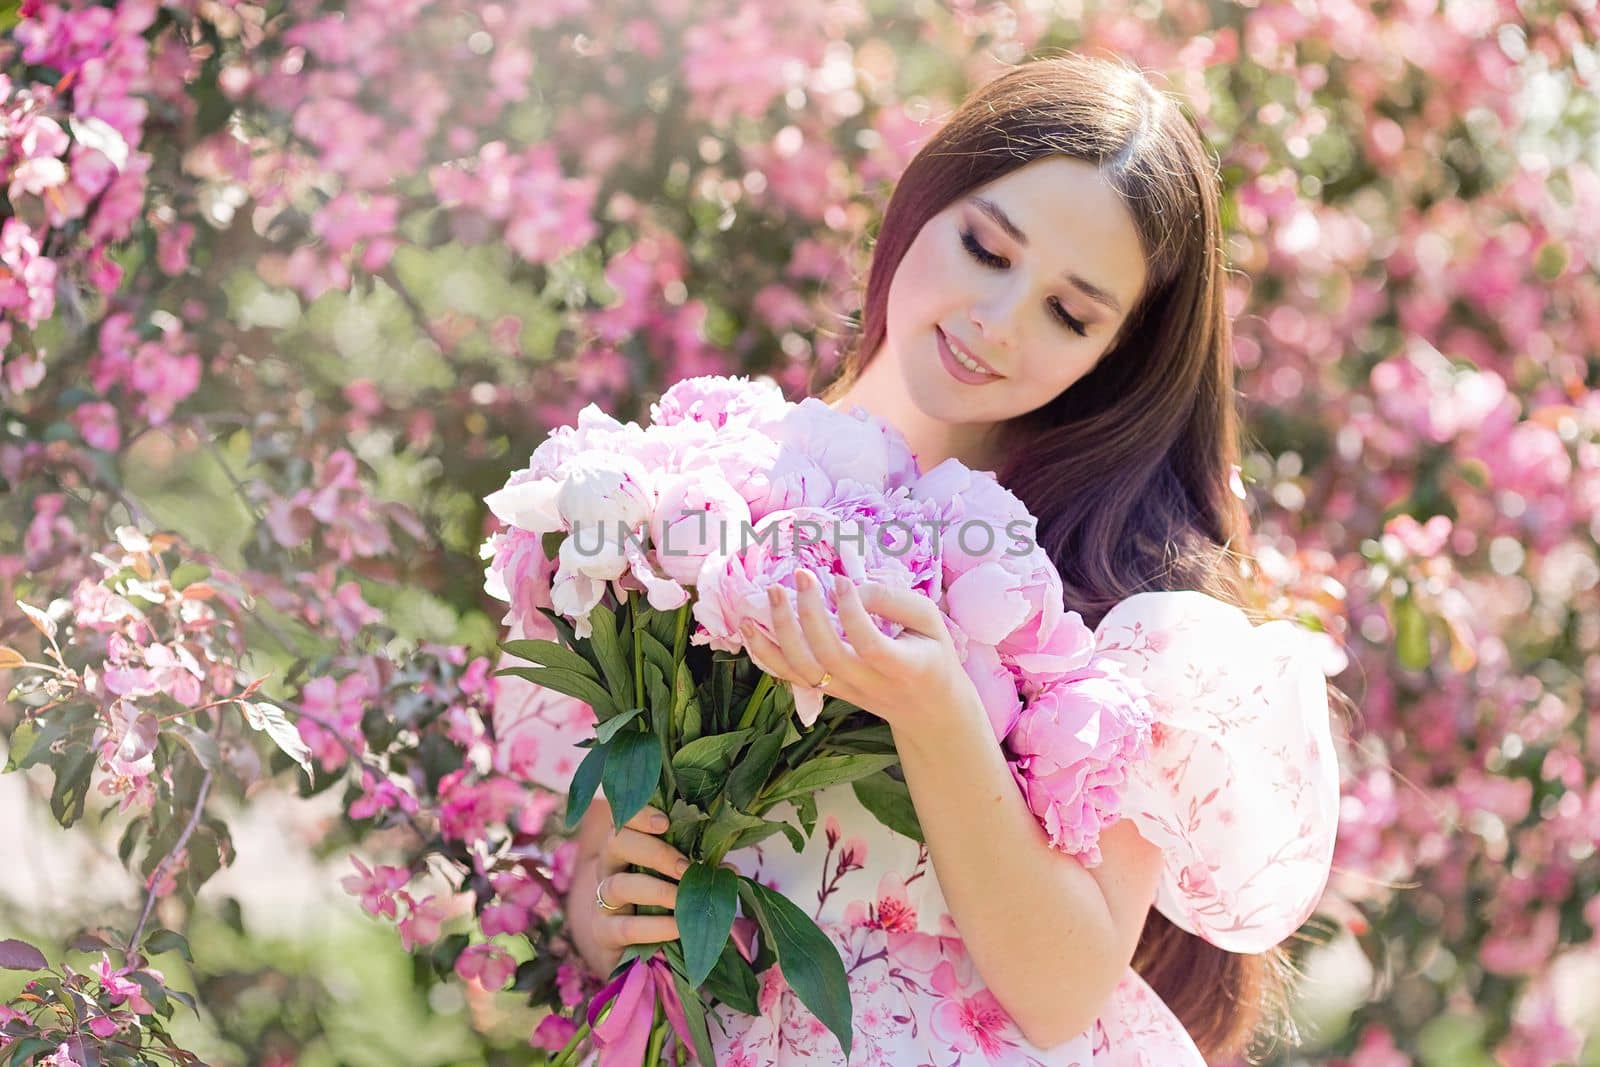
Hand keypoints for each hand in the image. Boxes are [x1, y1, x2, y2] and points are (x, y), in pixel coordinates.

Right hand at [572, 803, 690, 976]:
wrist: (635, 952)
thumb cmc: (660, 904)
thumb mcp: (676, 880)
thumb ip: (697, 868)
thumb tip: (728, 868)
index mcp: (628, 845)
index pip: (625, 818)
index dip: (640, 815)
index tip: (666, 822)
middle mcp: (609, 867)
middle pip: (616, 843)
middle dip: (654, 852)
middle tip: (685, 867)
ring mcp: (602, 900)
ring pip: (617, 885)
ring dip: (656, 890)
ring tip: (684, 900)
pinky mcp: (603, 933)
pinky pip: (625, 927)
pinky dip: (654, 927)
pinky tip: (678, 927)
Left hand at [739, 568, 970, 729]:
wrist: (928, 710)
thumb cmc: (932, 655)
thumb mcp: (931, 622)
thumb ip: (893, 600)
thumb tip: (847, 588)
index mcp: (904, 667)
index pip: (869, 644)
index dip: (852, 611)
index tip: (842, 580)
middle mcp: (870, 685)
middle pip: (828, 655)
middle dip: (809, 612)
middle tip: (802, 575)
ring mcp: (846, 691)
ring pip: (803, 669)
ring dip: (780, 630)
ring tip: (773, 592)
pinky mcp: (828, 690)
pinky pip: (790, 676)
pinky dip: (764, 653)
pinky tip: (748, 627)